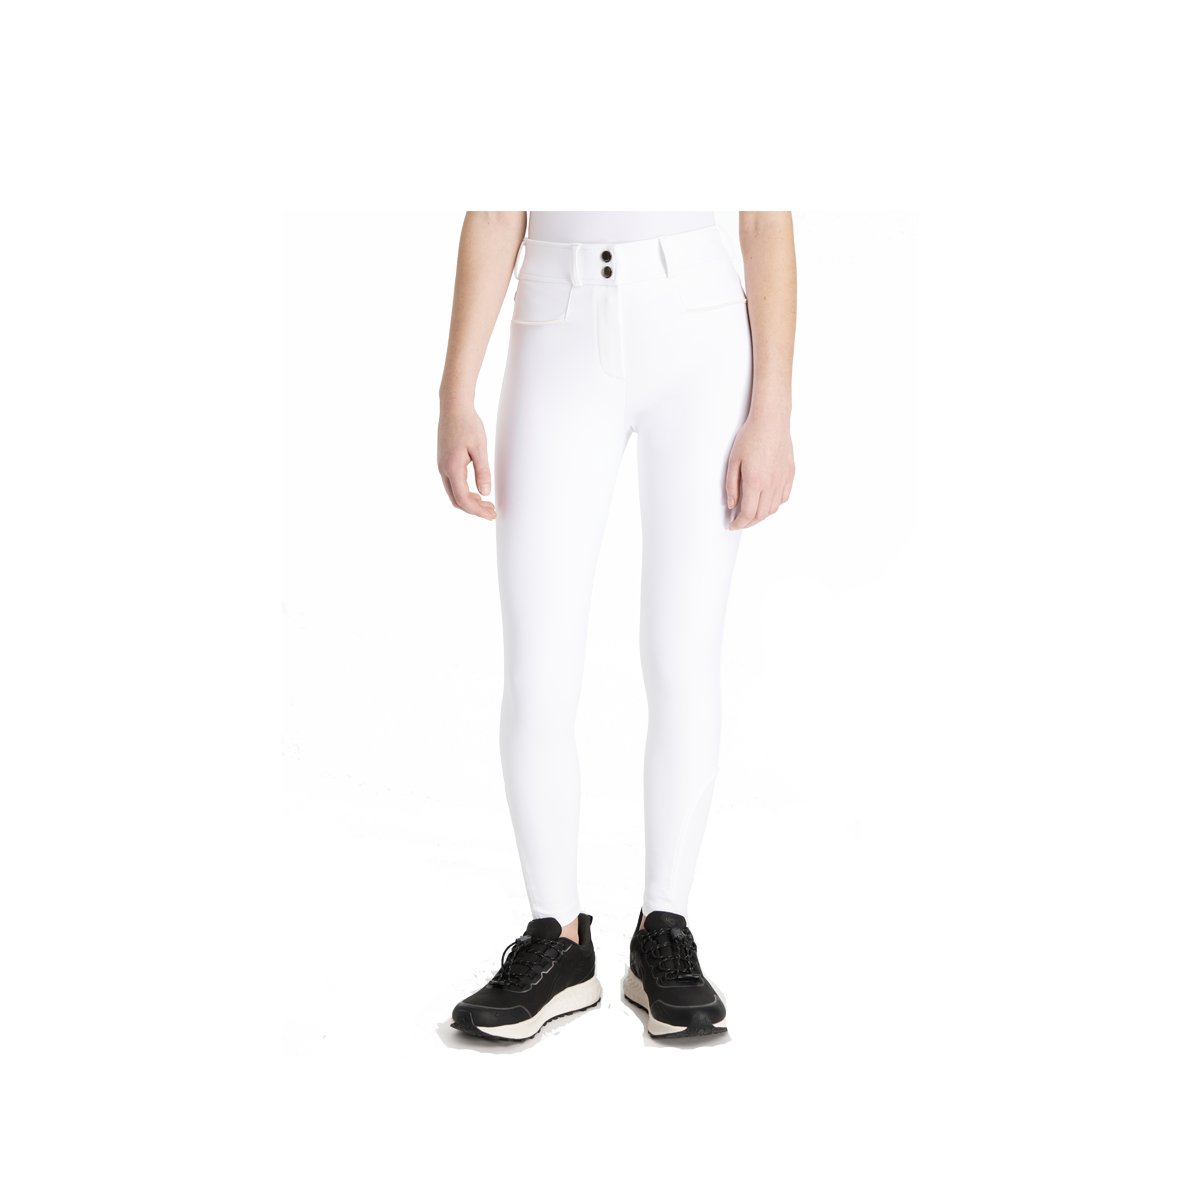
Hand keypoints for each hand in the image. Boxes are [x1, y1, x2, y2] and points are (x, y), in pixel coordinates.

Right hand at [437, 402, 495, 519]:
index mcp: (452, 468)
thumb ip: (482, 472)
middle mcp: (443, 469)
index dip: (477, 511)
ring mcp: (442, 465)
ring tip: (487, 503)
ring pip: (453, 493)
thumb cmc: (468, 424)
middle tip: (491, 512)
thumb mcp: (480, 448)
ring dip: (469, 501)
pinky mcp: (444, 461)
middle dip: (474, 509)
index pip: (463, 499)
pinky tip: (476, 490)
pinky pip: (452, 483)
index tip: (491, 515)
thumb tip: (485, 493)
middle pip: (456, 500)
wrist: (453, 406)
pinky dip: (464, 491)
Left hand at [725, 406, 794, 529]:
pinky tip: (767, 501)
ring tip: (752, 513)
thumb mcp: (733, 461)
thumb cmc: (750, 436)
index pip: (748, 513)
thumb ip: (731, 486)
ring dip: (762, 515)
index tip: (733, 525)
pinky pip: (784, 497)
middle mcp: (771, 484)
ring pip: (774, 508)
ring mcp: (783, 479)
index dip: (739, 524)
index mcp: (755, 481)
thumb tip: (732, 504)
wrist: (771, 421)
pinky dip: (775, 504)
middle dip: (749, 523)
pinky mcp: (790, 474)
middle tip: (740, 522)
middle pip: (761, 515)